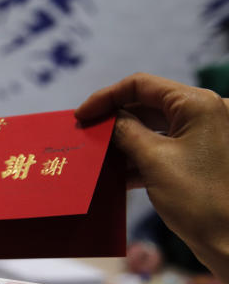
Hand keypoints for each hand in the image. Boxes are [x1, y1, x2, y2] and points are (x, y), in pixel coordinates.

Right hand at [75, 73, 228, 283]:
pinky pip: (162, 149)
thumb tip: (104, 119)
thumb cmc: (198, 198)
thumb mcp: (153, 160)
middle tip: (84, 135)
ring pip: (152, 129)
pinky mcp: (199, 160)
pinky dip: (138, 159)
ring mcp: (202, 137)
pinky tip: (114, 175)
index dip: (105, 97)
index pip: (141, 85)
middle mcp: (203, 114)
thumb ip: (124, 132)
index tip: (80, 116)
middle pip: (147, 105)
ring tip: (95, 156)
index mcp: (197, 104)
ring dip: (122, 142)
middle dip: (113, 121)